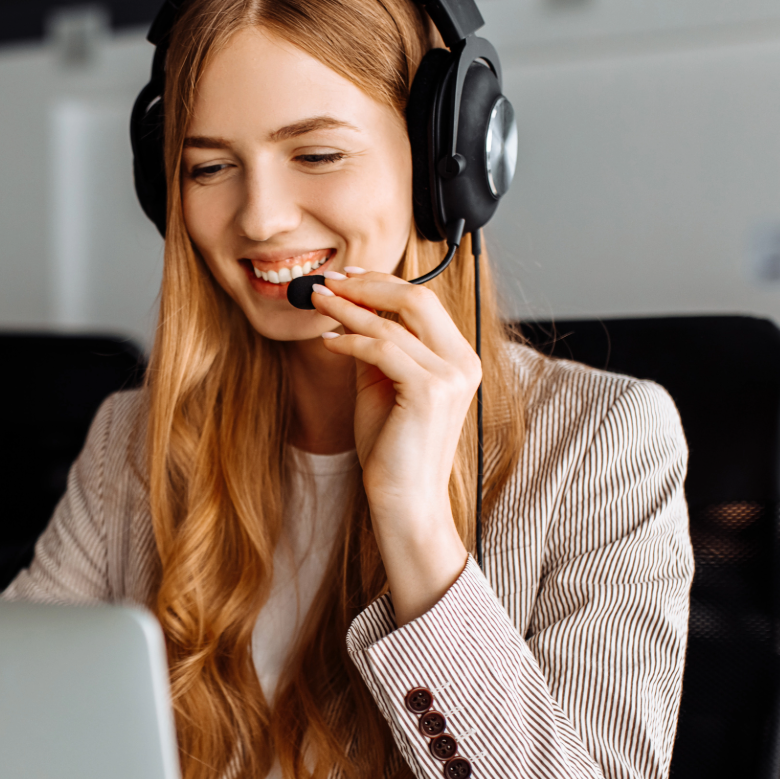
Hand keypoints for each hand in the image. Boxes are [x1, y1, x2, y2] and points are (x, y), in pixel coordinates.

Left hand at [309, 270, 479, 624]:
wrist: (404, 501)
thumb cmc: (391, 451)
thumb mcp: (381, 388)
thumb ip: (376, 349)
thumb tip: (349, 311)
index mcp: (459, 359)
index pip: (424, 303)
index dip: (384, 283)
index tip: (347, 277)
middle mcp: (463, 362)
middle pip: (417, 298)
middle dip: (367, 285)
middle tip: (328, 282)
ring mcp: (450, 376)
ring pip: (394, 321)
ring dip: (349, 307)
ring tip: (317, 302)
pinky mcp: (429, 391)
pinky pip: (381, 349)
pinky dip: (350, 339)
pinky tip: (327, 341)